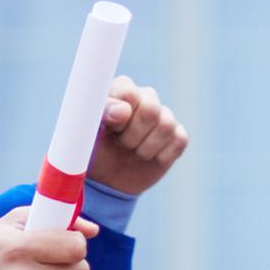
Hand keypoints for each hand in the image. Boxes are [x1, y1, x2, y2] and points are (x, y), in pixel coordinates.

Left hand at [92, 75, 190, 193]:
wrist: (108, 179)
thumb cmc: (95, 149)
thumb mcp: (90, 132)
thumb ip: (103, 114)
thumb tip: (124, 110)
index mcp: (121, 90)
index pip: (129, 91)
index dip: (120, 114)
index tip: (111, 129)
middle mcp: (145, 98)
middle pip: (150, 109)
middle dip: (132, 135)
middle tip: (121, 143)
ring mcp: (164, 117)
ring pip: (166, 125)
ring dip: (145, 148)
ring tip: (132, 151)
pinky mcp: (177, 136)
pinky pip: (179, 141)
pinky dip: (161, 156)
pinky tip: (148, 157)